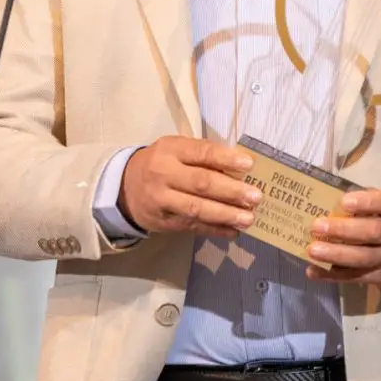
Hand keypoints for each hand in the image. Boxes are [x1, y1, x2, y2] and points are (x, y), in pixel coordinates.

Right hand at [119, 137, 260, 237]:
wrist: (125, 188)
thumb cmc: (160, 163)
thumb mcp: (175, 150)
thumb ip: (202, 156)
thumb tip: (240, 169)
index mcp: (170, 150)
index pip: (201, 153)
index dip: (225, 159)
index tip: (249, 165)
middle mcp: (164, 174)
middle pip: (201, 183)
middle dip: (231, 191)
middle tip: (255, 197)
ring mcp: (162, 201)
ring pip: (197, 209)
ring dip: (225, 215)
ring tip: (248, 218)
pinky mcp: (164, 222)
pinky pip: (193, 226)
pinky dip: (215, 230)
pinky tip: (233, 231)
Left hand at [305, 189, 380, 291]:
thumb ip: (372, 201)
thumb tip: (334, 196)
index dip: (368, 202)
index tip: (345, 201)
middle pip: (374, 232)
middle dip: (344, 230)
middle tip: (318, 225)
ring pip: (364, 258)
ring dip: (336, 254)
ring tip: (312, 250)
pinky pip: (356, 277)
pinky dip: (333, 275)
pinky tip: (313, 271)